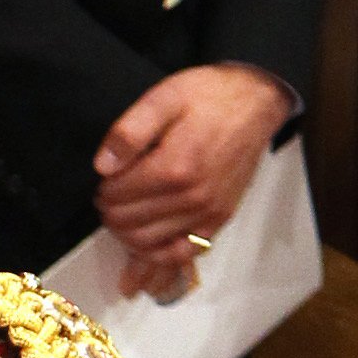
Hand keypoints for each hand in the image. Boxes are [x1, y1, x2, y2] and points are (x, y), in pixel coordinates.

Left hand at [94, 64, 285, 264]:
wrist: (255, 103)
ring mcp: (207, 214)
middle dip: (111, 216)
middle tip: (108, 201)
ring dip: (127, 239)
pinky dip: (158, 261)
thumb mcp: (164, 97)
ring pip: (151, 246)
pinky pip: (182, 255)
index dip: (104, 192)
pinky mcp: (218, 221)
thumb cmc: (208, 95)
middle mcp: (192, 197)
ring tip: (121, 222)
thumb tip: (103, 167)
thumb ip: (131, 131)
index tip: (104, 182)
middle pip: (132, 224)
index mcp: (174, 167)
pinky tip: (144, 259)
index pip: (120, 196)